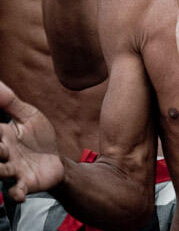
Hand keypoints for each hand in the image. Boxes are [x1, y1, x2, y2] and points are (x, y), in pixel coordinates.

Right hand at [0, 81, 62, 202]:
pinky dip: (16, 193)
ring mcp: (12, 170)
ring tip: (4, 161)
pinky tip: (20, 192)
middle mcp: (3, 154)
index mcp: (1, 137)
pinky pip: (16, 191)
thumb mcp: (27, 116)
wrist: (56, 161)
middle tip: (3, 147)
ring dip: (0, 169)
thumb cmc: (38, 138)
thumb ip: (10, 102)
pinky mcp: (25, 183)